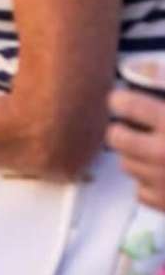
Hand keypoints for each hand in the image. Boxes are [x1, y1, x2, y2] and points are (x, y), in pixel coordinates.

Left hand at [108, 88, 164, 209]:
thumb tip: (148, 71)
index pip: (125, 104)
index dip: (120, 100)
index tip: (120, 100)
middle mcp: (163, 152)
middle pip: (115, 137)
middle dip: (122, 132)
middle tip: (134, 129)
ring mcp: (162, 180)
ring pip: (126, 164)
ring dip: (136, 158)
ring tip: (158, 154)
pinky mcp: (164, 204)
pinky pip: (139, 191)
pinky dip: (148, 185)